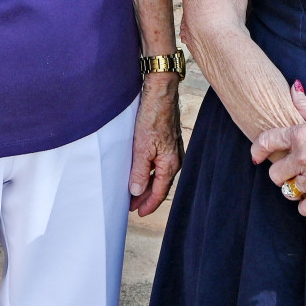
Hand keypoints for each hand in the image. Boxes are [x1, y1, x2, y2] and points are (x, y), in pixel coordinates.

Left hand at [128, 78, 183, 215]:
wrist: (161, 93)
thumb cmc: (153, 117)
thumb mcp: (142, 147)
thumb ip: (139, 171)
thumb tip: (136, 191)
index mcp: (170, 164)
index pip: (159, 192)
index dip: (148, 204)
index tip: (138, 212)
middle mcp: (174, 159)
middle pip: (159, 185)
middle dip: (146, 196)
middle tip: (131, 205)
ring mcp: (172, 150)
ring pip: (159, 174)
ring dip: (147, 183)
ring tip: (133, 190)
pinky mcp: (167, 141)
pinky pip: (159, 163)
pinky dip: (149, 171)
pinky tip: (141, 170)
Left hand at [251, 82, 305, 212]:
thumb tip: (293, 89)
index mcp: (300, 134)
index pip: (266, 142)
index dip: (258, 151)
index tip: (257, 157)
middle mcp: (303, 156)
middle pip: (275, 174)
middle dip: (281, 174)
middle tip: (292, 173)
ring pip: (290, 191)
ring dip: (297, 189)